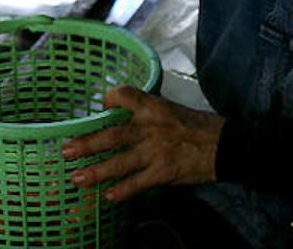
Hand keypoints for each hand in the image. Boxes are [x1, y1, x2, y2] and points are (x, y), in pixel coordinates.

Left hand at [61, 86, 223, 201]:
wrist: (227, 145)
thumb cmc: (198, 126)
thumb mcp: (171, 109)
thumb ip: (147, 112)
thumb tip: (121, 116)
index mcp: (153, 106)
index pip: (122, 95)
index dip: (107, 101)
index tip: (99, 109)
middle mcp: (151, 127)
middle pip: (112, 134)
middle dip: (86, 143)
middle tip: (65, 151)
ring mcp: (157, 151)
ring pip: (120, 162)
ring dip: (96, 171)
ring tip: (77, 178)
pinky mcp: (164, 172)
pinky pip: (138, 183)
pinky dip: (123, 190)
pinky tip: (108, 196)